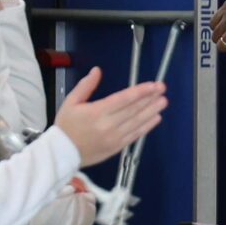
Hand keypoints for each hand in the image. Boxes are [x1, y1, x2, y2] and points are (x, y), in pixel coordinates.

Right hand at [51, 64, 167, 166]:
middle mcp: (108, 125)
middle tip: (163, 90)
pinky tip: (155, 118)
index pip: (124, 99)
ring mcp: (114, 138)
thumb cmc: (66, 126)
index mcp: (97, 112)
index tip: (153, 85)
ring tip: (163, 102)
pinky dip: (147, 127)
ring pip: (137, 122)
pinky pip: (135, 135)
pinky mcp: (117, 147)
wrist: (62, 153)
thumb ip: (85, 86)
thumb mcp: (70, 102)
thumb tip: (97, 70)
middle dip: (150, 98)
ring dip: (152, 111)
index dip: (141, 91)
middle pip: (134, 109)